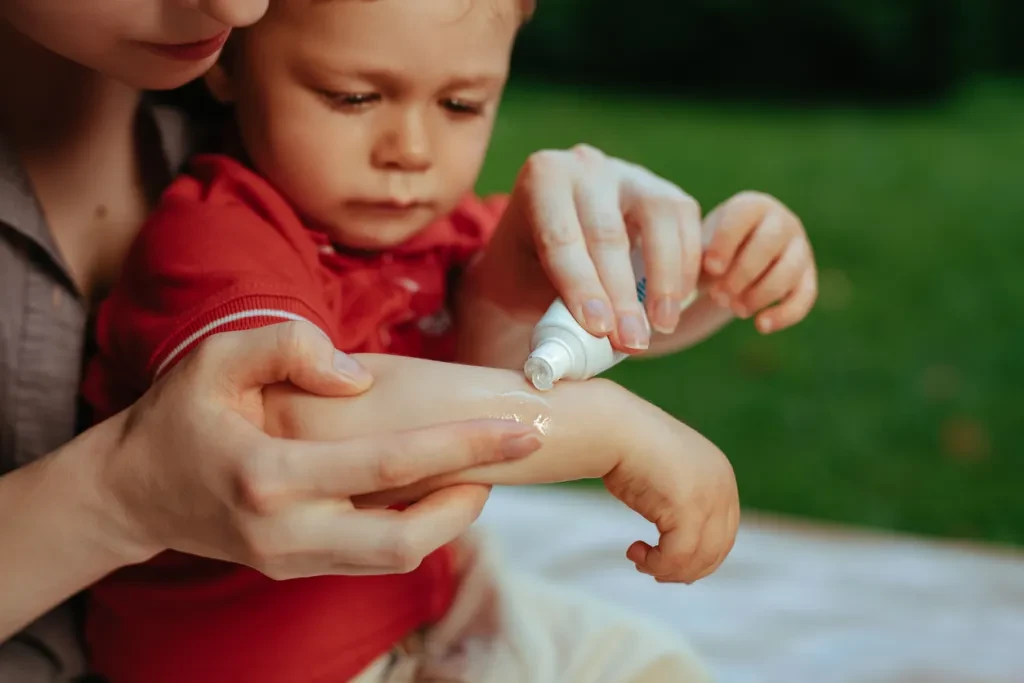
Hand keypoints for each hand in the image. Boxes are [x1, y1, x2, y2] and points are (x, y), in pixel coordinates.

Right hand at [94, 322, 540, 578]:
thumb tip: (359, 375)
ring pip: (395, 558)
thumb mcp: (216, 359)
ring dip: (450, 517)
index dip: (463, 446)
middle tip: (514, 454)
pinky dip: (416, 527)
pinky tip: (436, 487)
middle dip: (472, 500)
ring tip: (480, 467)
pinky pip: (373, 557)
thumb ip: (287, 347)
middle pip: (406, 541)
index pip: (390, 466)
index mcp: (270, 476)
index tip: (521, 427)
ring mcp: (292, 560)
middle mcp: (286, 532)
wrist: (131, 491)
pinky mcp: (296, 569)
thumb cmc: (177, 417)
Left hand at [489, 144, 703, 351]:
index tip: (600, 328)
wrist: (550, 244)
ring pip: (658, 216)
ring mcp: (629, 172)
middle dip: (622, 295)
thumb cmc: (529, 271)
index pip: (561, 238)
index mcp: (542, 179)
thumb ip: (552, 310)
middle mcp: (585, 165)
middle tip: (633, 341)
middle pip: (608, 232)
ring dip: (664, 278)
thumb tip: (586, 346)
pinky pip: (685, 219)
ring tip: (662, 325)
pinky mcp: (662, 188)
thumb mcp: (522, 287)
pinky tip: (676, 302)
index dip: (582, 286)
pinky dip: (685, 264)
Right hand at [602, 406, 738, 583]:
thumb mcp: (665, 475)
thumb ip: (680, 500)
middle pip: (716, 549)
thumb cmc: (626, 447)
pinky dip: (657, 564)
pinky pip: (677, 556)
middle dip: (685, 568)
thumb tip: (677, 537)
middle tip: (653, 570)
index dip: (699, 557)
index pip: (724, 532)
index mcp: (721, 475)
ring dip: (667, 569)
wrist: (611, 427)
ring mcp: (709, 497)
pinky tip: (634, 552)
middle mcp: (723, 486)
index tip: (668, 564)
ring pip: (698, 558)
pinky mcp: (689, 509)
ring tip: (639, 561)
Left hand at [702, 191, 817, 333]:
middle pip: (768, 244)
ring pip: (788, 271)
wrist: (735, 259)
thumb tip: (688, 283)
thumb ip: (695, 259)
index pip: (742, 218)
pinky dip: (785, 314)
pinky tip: (761, 326)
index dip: (725, 244)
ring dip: (760, 295)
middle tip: (718, 296)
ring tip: (735, 309)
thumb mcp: (701, 247)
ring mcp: (799, 249)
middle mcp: (781, 222)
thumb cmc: (713, 251)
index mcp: (751, 206)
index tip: (711, 268)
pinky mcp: (808, 277)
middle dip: (741, 275)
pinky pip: (805, 297)